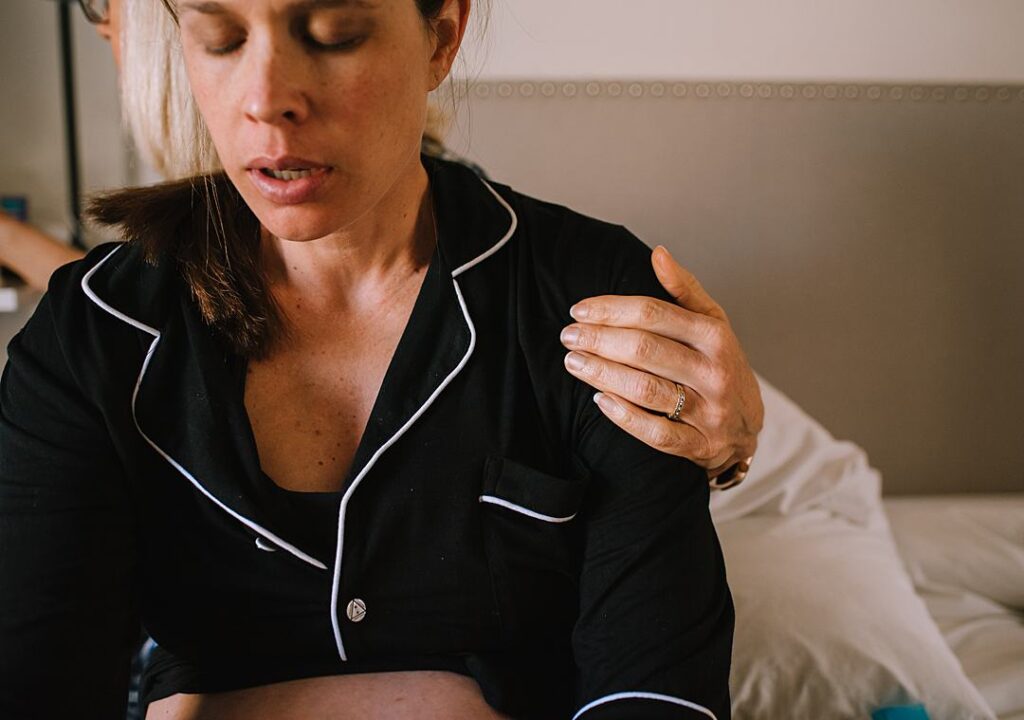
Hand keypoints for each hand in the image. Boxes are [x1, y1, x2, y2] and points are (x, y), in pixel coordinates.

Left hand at [560, 245, 762, 478]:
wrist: (749, 426)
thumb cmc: (721, 363)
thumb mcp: (713, 322)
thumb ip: (684, 289)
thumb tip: (658, 253)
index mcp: (715, 336)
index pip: (654, 314)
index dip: (611, 310)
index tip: (580, 310)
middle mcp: (715, 372)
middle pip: (645, 350)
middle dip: (599, 340)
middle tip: (569, 336)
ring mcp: (709, 412)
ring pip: (646, 390)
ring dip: (602, 374)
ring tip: (574, 362)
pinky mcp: (699, 446)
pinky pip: (655, 433)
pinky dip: (624, 416)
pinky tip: (599, 399)